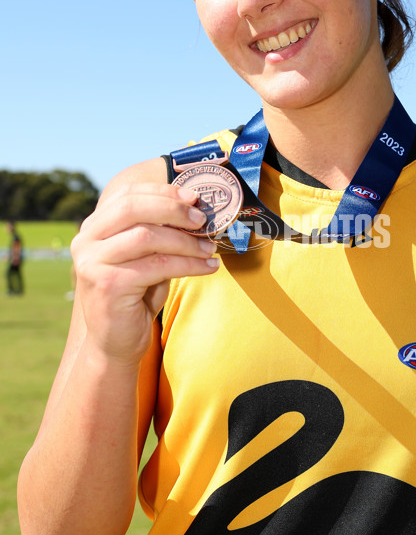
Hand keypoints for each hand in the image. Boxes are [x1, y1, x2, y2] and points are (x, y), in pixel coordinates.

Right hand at [71, 180, 219, 364]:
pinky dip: (189, 264)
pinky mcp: (107, 285)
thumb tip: (197, 210)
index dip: (163, 192)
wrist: (115, 342)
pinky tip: (208, 267)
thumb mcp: (147, 257)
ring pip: (147, 237)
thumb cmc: (136, 296)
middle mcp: (86, 241)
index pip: (128, 195)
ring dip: (185, 241)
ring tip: (210, 248)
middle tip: (202, 220)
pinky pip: (157, 266)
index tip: (194, 198)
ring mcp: (92, 262)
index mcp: (94, 227)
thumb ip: (159, 232)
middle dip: (173, 210)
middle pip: (133, 208)